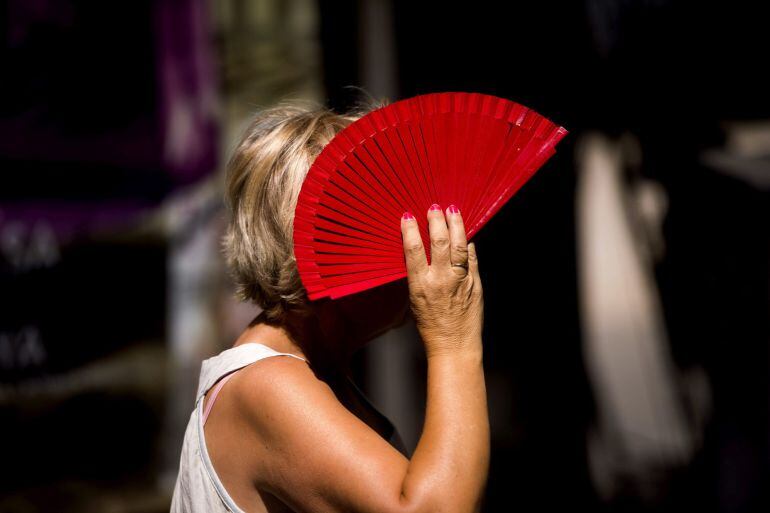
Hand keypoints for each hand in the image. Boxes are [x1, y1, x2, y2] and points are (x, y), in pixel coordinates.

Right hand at [400, 204, 483, 357]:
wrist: (453, 345)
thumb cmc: (431, 324)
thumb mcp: (415, 298)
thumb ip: (420, 274)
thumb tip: (421, 250)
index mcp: (421, 284)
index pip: (413, 250)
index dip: (410, 230)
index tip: (408, 216)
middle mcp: (441, 280)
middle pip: (439, 242)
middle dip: (436, 221)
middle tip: (434, 207)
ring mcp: (461, 280)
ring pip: (460, 245)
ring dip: (456, 225)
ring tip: (453, 210)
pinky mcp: (476, 283)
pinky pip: (472, 258)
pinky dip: (469, 245)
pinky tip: (466, 235)